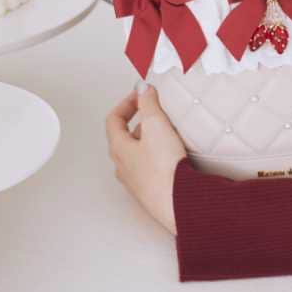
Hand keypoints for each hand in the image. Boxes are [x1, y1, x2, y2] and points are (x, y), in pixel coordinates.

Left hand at [105, 84, 186, 235]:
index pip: (113, 119)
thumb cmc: (163, 169)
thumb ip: (148, 104)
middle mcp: (123, 166)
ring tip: (168, 131)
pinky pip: (150, 166)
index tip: (141, 94)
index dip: (126, 103)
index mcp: (119, 149)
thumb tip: (142, 89)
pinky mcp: (151, 190)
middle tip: (155, 111)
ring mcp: (136, 180)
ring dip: (150, 138)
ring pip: (138, 152)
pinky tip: (173, 154)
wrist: (177, 202)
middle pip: (125, 136)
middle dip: (140, 120)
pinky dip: (158, 154)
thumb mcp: (156, 126)